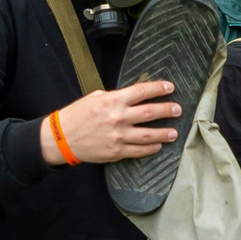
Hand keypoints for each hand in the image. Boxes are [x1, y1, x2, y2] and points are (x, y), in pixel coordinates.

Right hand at [49, 83, 180, 163]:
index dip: (159, 89)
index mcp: (113, 100)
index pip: (142, 91)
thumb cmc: (77, 115)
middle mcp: (118, 118)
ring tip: (174, 132)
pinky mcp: (117, 151)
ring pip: (148, 135)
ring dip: (164, 133)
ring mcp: (119, 136)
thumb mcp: (96, 97)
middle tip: (178, 109)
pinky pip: (139, 151)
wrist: (62, 138)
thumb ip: (116, 97)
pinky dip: (150, 148)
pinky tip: (158, 146)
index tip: (170, 87)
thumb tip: (135, 97)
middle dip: (167, 110)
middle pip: (150, 113)